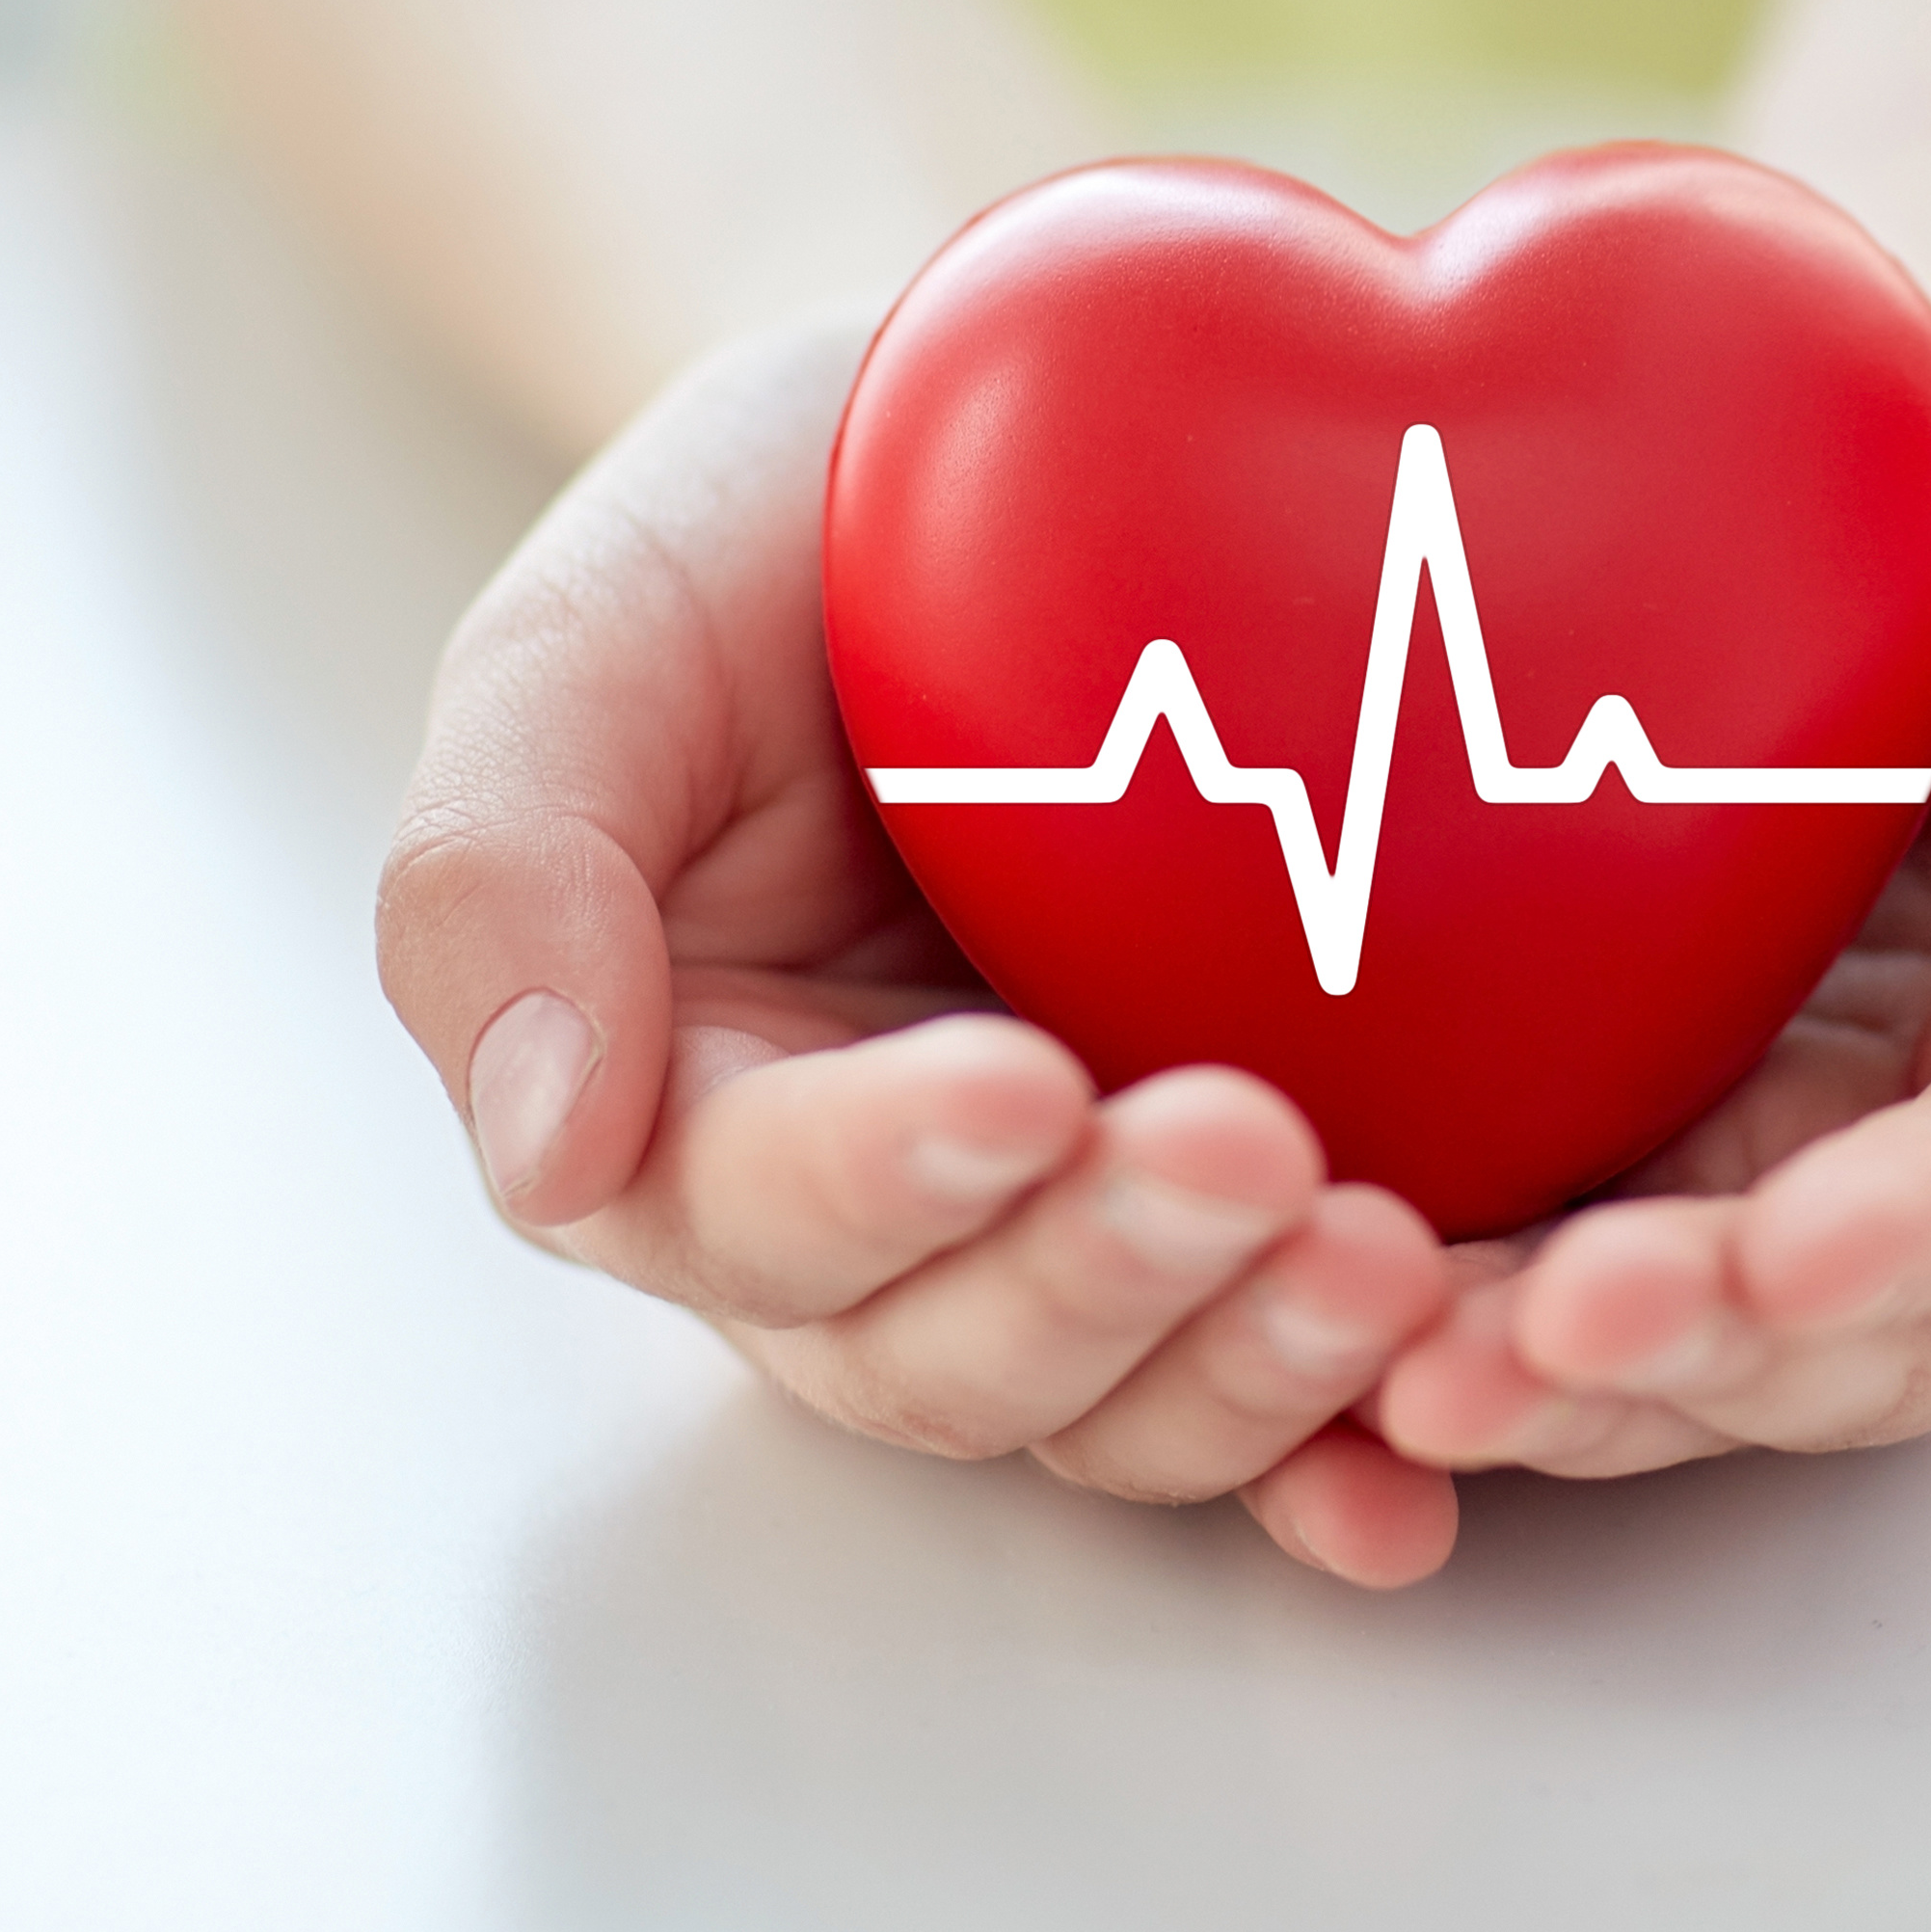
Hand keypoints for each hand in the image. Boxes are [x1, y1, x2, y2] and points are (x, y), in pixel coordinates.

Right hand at [377, 313, 1461, 1588]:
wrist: (1038, 457)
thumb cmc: (789, 537)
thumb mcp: (607, 634)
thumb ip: (506, 865)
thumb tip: (551, 1148)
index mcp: (694, 1105)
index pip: (755, 1209)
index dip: (877, 1176)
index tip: (1016, 1083)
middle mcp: (884, 1224)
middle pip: (957, 1352)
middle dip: (1100, 1274)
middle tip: (1248, 1151)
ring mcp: (1078, 1234)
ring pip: (1131, 1400)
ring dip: (1252, 1368)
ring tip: (1386, 1260)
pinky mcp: (1254, 1225)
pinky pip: (1297, 1395)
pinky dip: (1356, 1449)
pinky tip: (1424, 1474)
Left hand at [1352, 308, 1930, 1488]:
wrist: (1868, 424)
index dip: (1918, 1247)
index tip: (1788, 1251)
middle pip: (1836, 1340)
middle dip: (1691, 1358)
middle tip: (1522, 1349)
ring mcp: (1761, 1161)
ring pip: (1675, 1347)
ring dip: (1546, 1386)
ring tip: (1400, 1378)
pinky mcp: (1604, 1123)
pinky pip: (1523, 1254)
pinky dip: (1436, 1306)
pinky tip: (1316, 1309)